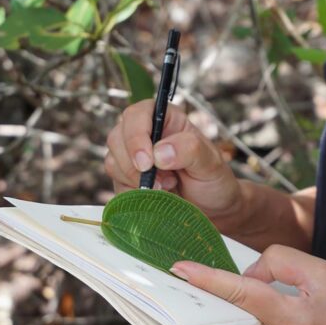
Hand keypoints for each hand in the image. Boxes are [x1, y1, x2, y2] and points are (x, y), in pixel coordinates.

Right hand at [105, 100, 242, 233]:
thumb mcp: (211, 162)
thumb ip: (190, 150)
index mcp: (165, 119)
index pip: (137, 115)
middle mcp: (145, 134)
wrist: (211, 209)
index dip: (136, 136)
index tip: (147, 163)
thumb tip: (159, 153)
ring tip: (166, 188)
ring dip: (135, 181)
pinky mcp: (127, 180)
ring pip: (112, 162)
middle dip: (134, 165)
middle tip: (164, 182)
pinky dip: (132, 195)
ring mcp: (132, 158)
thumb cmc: (213, 180)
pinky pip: (116, 185)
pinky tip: (155, 197)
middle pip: (117, 138)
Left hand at [170, 245, 325, 324]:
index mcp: (294, 321)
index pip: (239, 295)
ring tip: (200, 302)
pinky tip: (231, 315)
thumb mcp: (321, 272)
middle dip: (193, 318)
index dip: (207, 279)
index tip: (182, 269)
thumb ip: (279, 263)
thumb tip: (249, 273)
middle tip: (178, 295)